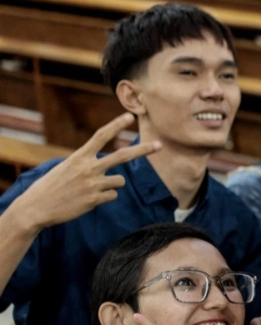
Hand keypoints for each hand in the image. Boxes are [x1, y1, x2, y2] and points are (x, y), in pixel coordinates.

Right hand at [10, 113, 159, 232]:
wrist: (36, 208)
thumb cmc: (51, 187)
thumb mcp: (66, 167)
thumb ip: (86, 163)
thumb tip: (106, 163)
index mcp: (79, 157)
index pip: (101, 136)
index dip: (116, 125)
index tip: (129, 116)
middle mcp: (88, 167)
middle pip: (123, 156)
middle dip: (144, 150)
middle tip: (160, 145)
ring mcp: (93, 184)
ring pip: (120, 181)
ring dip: (112, 185)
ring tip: (92, 190)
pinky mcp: (95, 199)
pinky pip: (113, 196)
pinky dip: (105, 198)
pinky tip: (88, 200)